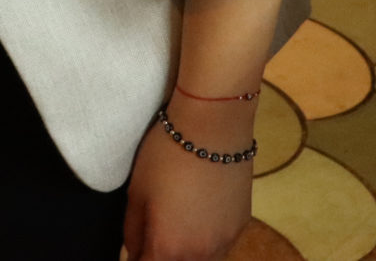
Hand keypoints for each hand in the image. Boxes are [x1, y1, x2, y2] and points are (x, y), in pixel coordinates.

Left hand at [123, 100, 253, 260]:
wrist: (214, 128)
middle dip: (160, 256)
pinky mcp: (242, 227)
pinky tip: (196, 218)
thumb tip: (134, 251)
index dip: (136, 260)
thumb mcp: (137, 193)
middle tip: (151, 236)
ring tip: (173, 226)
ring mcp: (225, 242)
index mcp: (169, 248)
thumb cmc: (165, 156)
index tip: (134, 249)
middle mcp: (201, 255)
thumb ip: (134, 231)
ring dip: (184, 254)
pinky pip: (219, 247)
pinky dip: (204, 243)